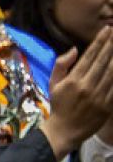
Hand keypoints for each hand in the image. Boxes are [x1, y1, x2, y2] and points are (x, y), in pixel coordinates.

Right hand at [41, 26, 112, 159]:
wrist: (64, 131)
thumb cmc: (59, 106)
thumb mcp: (53, 84)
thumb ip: (61, 65)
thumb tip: (74, 49)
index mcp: (73, 80)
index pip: (90, 56)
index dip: (100, 41)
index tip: (107, 30)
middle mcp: (87, 86)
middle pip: (104, 60)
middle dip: (111, 44)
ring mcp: (99, 96)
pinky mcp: (107, 105)